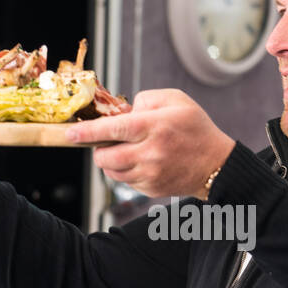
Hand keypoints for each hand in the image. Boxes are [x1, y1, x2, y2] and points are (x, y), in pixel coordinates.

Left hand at [67, 89, 234, 198]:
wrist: (217, 164)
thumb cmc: (195, 127)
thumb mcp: (176, 100)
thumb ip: (145, 99)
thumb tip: (122, 112)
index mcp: (156, 126)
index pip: (114, 128)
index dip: (89, 132)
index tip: (70, 134)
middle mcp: (151, 152)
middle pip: (106, 157)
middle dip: (98, 149)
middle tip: (106, 142)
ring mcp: (151, 174)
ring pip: (112, 172)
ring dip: (110, 161)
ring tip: (125, 151)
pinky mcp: (151, 188)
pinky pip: (125, 182)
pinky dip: (125, 171)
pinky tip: (140, 162)